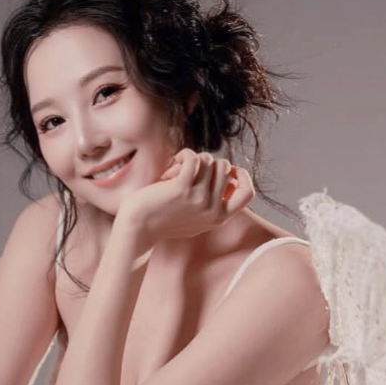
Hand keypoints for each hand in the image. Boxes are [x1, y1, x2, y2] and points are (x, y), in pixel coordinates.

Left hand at [117, 149, 254, 244]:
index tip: (228, 170)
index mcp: (219, 218)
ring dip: (192, 159)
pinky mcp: (182, 189)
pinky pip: (193, 157)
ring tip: (176, 171)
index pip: (247, 194)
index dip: (241, 176)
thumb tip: (232, 175)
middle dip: (207, 162)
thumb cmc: (163, 220)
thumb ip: (214, 204)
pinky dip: (184, 155)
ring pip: (208, 160)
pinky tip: (174, 164)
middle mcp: (212, 211)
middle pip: (224, 167)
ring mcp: (198, 200)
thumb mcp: (196, 219)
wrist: (138, 229)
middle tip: (189, 171)